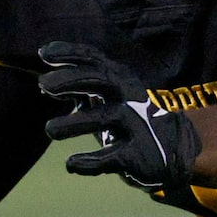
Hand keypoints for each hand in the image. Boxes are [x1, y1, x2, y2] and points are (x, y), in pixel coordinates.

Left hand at [38, 42, 200, 192]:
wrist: (173, 155)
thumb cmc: (130, 123)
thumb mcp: (108, 101)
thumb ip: (80, 91)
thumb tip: (44, 84)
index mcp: (120, 82)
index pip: (95, 60)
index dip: (70, 54)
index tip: (43, 53)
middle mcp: (130, 98)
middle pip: (103, 80)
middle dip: (72, 79)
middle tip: (44, 84)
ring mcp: (137, 126)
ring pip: (106, 118)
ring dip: (74, 123)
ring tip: (49, 130)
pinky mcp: (138, 156)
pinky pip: (112, 158)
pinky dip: (89, 162)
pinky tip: (70, 163)